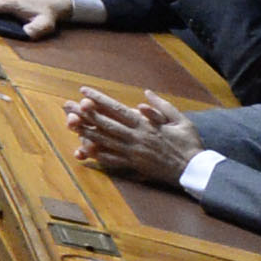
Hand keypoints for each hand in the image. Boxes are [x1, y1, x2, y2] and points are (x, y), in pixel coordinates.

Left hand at [65, 92, 197, 184]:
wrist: (194, 170)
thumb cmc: (189, 143)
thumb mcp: (180, 120)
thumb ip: (162, 106)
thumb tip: (146, 93)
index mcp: (145, 125)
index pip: (116, 109)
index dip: (98, 100)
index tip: (84, 91)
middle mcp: (135, 138)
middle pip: (104, 124)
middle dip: (84, 113)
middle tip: (67, 105)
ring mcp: (133, 152)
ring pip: (104, 140)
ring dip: (85, 131)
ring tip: (70, 124)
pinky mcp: (134, 165)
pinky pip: (112, 159)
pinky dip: (97, 154)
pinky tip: (84, 150)